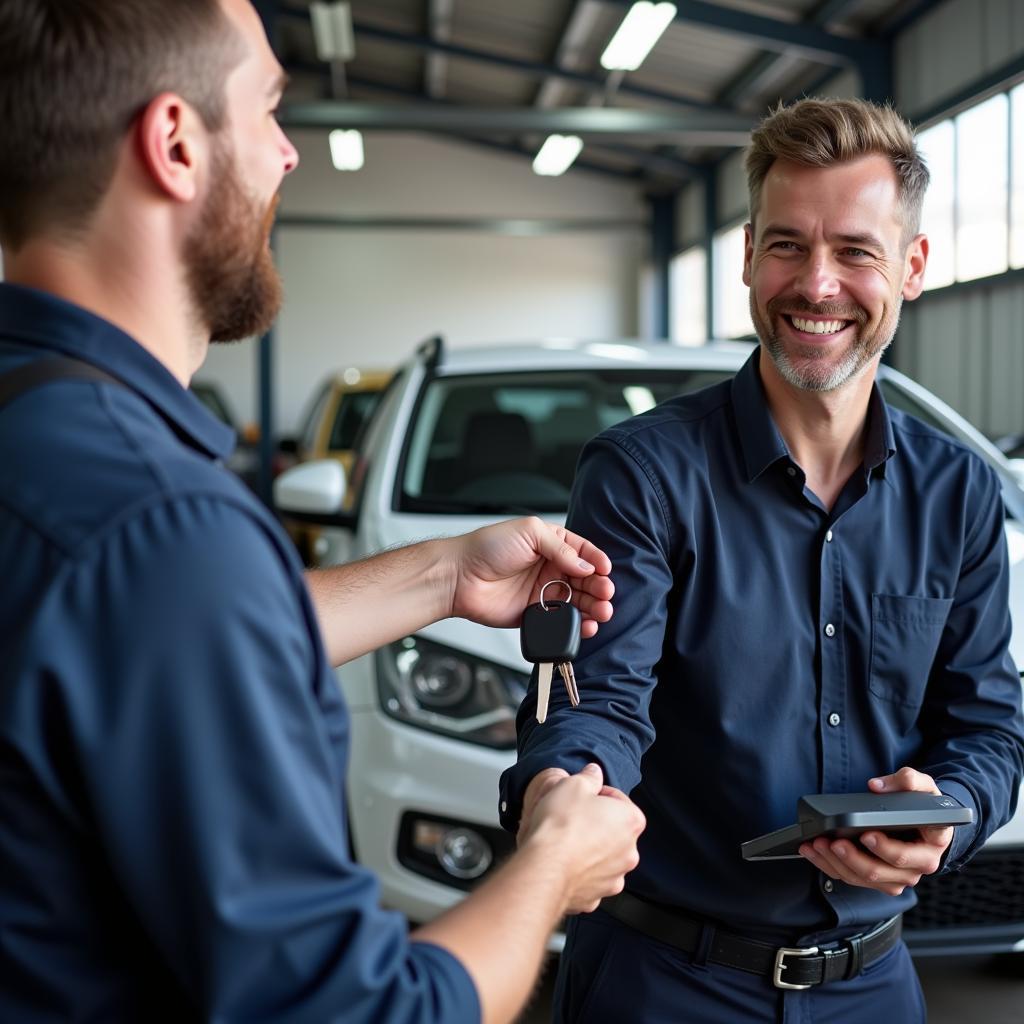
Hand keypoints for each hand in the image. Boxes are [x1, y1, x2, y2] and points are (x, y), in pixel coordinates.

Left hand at [445, 517, 613, 638]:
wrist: (459, 576)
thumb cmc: (486, 547)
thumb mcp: (529, 532)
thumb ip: (561, 548)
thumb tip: (586, 565)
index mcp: (550, 544)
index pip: (583, 552)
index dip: (597, 561)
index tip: (605, 571)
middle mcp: (549, 568)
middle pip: (585, 580)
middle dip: (599, 587)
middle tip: (605, 594)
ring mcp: (543, 591)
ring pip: (577, 602)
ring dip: (593, 607)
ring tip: (601, 612)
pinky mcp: (534, 613)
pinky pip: (560, 621)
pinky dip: (576, 625)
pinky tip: (585, 624)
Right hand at [521, 763, 644, 913]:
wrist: (544, 867)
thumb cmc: (561, 826)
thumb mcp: (573, 785)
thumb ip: (589, 777)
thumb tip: (593, 773)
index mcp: (631, 820)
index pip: (617, 799)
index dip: (596, 795)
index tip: (581, 798)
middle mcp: (630, 851)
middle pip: (613, 830)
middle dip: (595, 823)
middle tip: (571, 819)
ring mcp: (615, 877)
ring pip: (603, 857)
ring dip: (589, 849)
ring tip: (565, 842)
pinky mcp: (597, 896)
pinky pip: (591, 879)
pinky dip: (580, 872)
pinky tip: (564, 863)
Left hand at [799, 768, 952, 895]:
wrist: (928, 824)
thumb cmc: (925, 806)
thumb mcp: (925, 787)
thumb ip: (908, 780)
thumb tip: (877, 786)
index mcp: (930, 848)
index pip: (906, 855)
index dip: (885, 848)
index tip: (865, 834)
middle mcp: (916, 868)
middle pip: (880, 872)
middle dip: (853, 858)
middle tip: (834, 841)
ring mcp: (897, 877)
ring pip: (863, 879)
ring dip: (837, 863)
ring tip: (818, 844)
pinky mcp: (880, 880)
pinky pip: (853, 878)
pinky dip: (830, 866)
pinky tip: (814, 851)